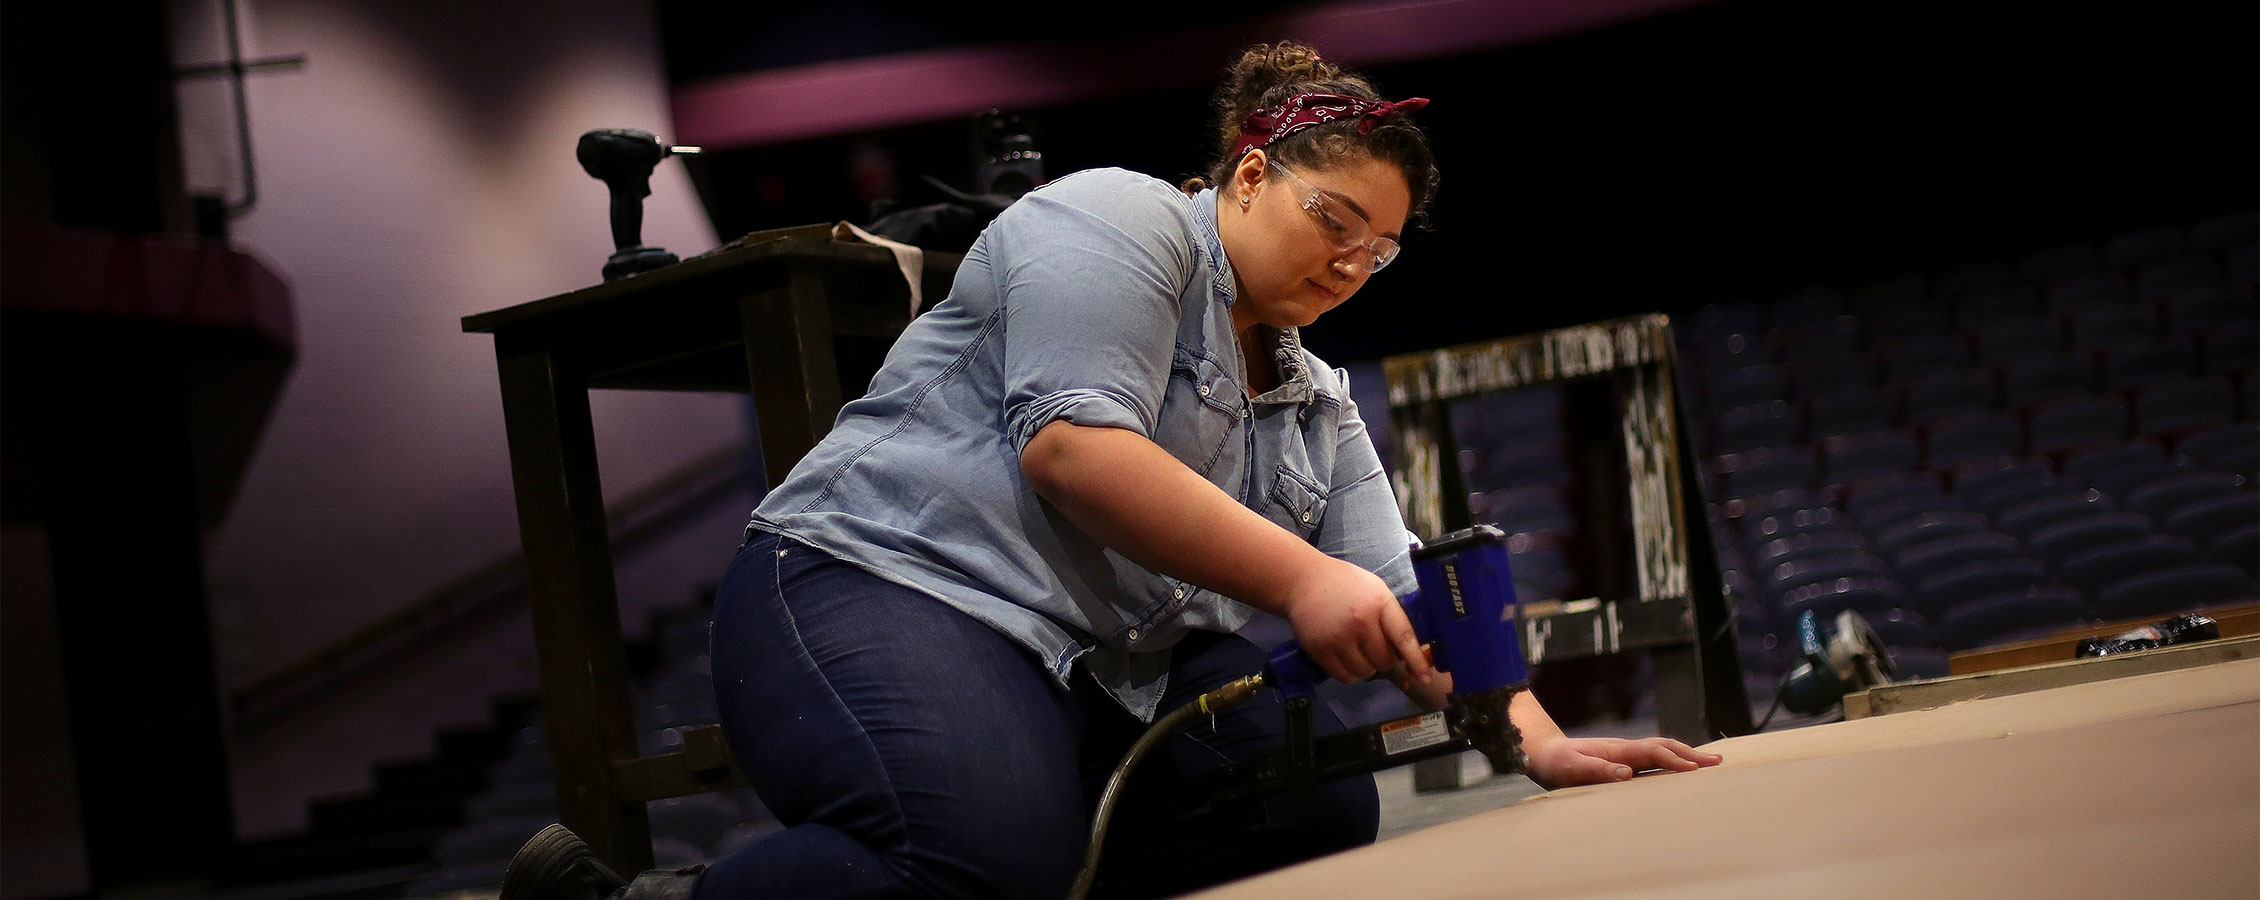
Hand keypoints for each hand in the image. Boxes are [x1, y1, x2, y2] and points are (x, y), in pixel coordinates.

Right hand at [1282, 558, 1434, 685]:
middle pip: (1384, 661)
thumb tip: (1406, 651)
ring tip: (1357, 650)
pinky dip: (1349, 672)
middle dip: (1384, 659)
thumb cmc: (1344, 583)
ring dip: (1366, 667)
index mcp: (1379, 603)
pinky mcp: (1320, 650)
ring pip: (1365, 672)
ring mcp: (1339, 637)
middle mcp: (1360, 621)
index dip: (1416, 661)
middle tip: (1374, 648)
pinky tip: (1345, 656)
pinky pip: (1344, 676)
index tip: (1424, 677)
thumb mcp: (1375, 589)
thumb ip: (1391, 616)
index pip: (1404, 638)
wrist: (1302, 579)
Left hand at [1522, 734, 1721, 788]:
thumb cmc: (1555, 763)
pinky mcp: (1621, 762)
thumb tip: (1626, 774)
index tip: (1695, 770)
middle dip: (1691, 755)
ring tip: (1708, 764)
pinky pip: (1652, 760)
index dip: (1675, 760)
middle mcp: (1624, 750)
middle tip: (1717, 763)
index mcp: (1617, 751)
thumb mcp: (1571, 770)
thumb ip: (1597, 771)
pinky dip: (1671, 761)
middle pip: (1664, 747)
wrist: (1542, 752)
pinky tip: (1679, 769)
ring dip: (1685, 756)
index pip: (1653, 752)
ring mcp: (1624, 754)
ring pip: (1661, 752)